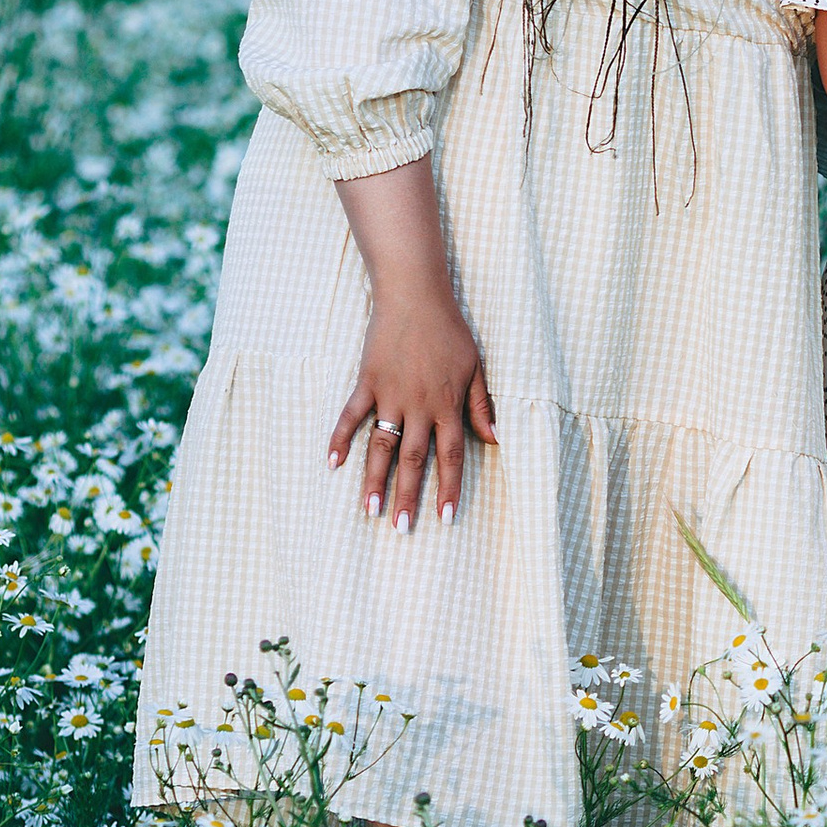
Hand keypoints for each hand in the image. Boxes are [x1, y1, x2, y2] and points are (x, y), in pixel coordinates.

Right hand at [327, 282, 497, 531]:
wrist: (417, 297)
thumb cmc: (450, 331)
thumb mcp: (476, 367)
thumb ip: (481, 405)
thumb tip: (494, 438)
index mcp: (448, 405)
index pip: (451, 456)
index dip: (449, 489)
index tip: (445, 519)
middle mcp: (419, 406)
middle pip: (413, 459)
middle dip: (408, 496)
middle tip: (401, 529)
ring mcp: (390, 395)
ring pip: (381, 446)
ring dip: (374, 480)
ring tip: (369, 511)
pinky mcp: (367, 382)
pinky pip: (351, 416)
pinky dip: (340, 438)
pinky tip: (331, 464)